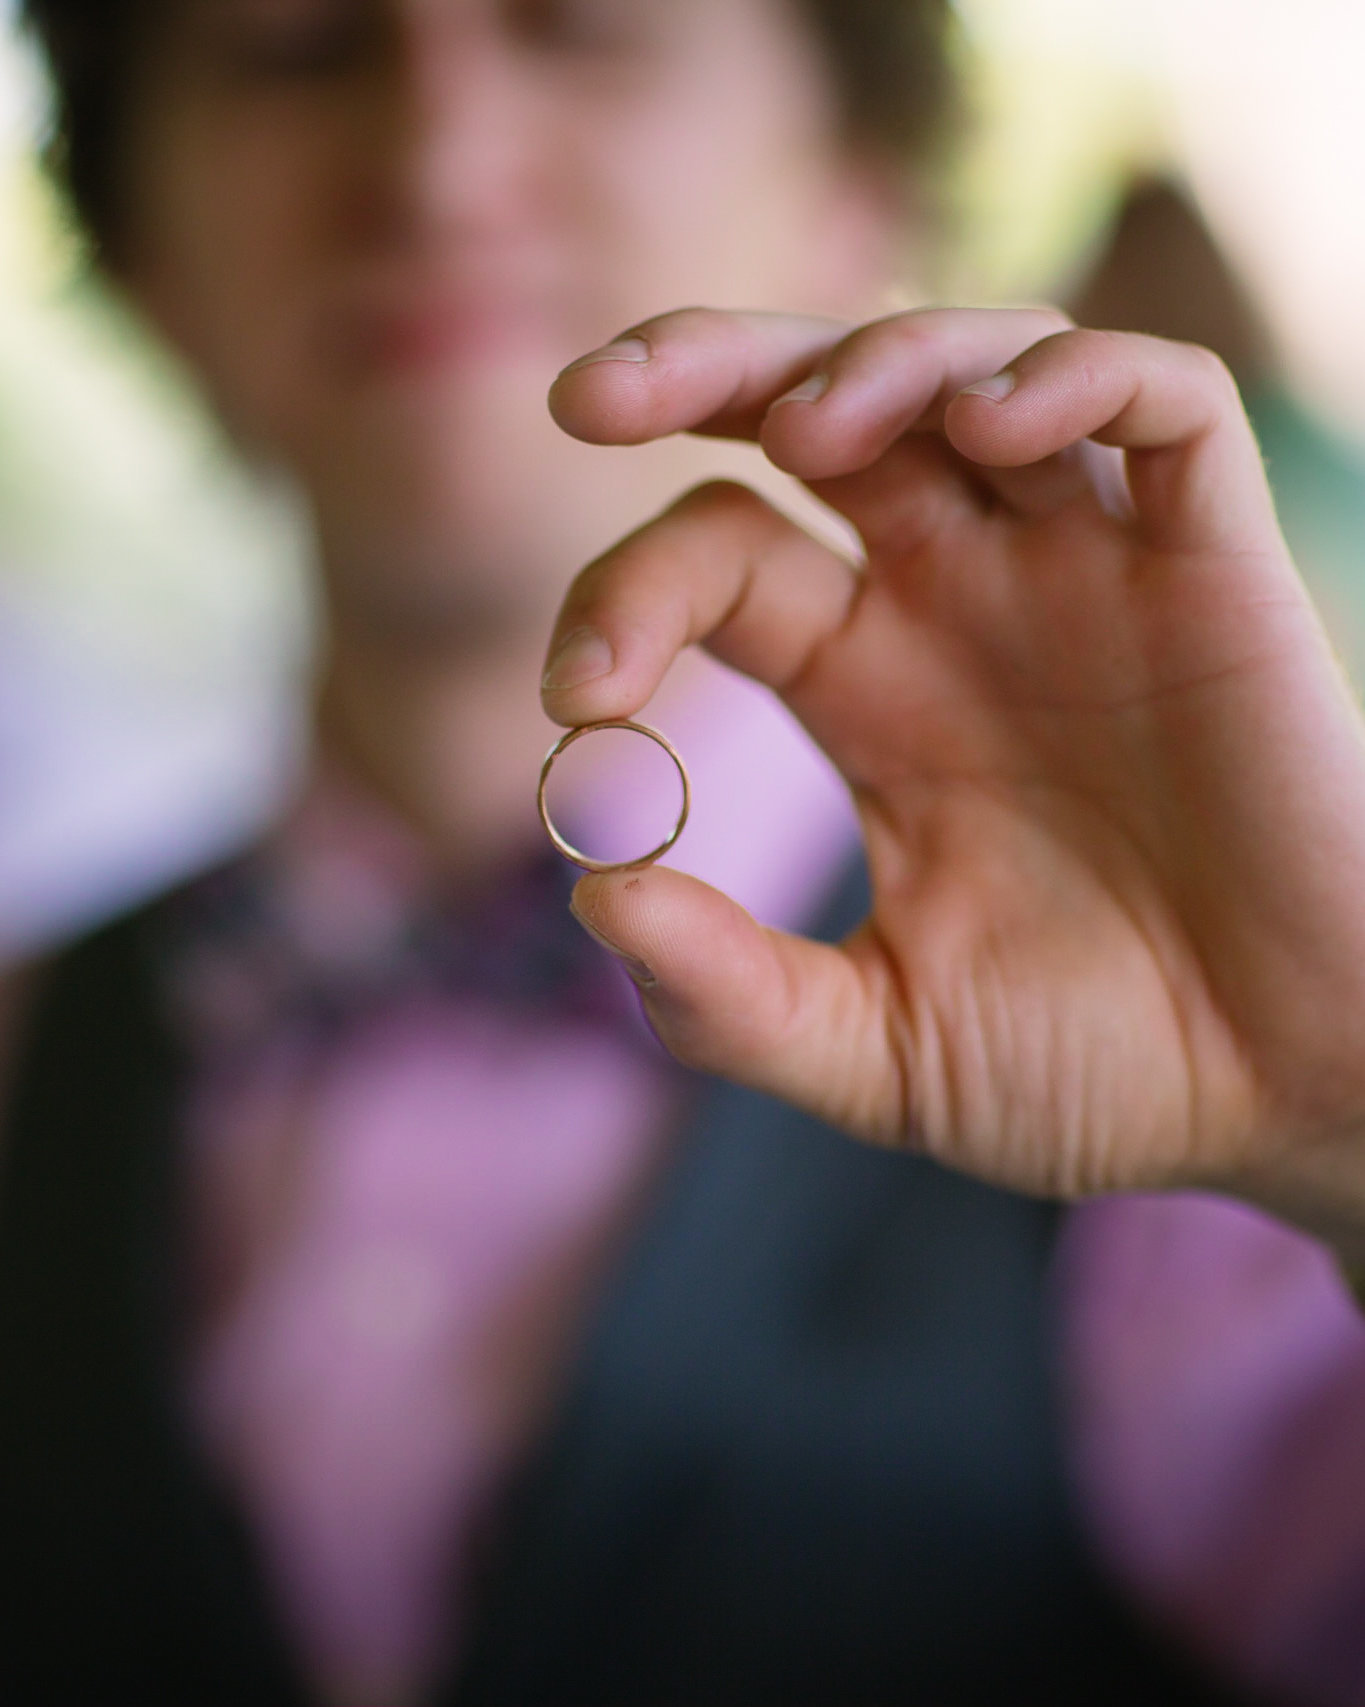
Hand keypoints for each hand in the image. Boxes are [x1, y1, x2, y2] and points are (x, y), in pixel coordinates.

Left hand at [541, 306, 1364, 1253]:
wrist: (1284, 1098)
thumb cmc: (1091, 1068)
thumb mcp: (876, 1048)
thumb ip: (730, 994)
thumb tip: (596, 892)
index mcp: (867, 687)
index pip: (723, 559)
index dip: (629, 598)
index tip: (581, 698)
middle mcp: (963, 601)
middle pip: (820, 407)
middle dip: (701, 368)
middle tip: (586, 398)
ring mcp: (1090, 573)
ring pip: (979, 368)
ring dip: (877, 360)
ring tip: (803, 427)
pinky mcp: (1217, 573)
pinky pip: (1164, 407)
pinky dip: (1076, 381)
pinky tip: (995, 429)